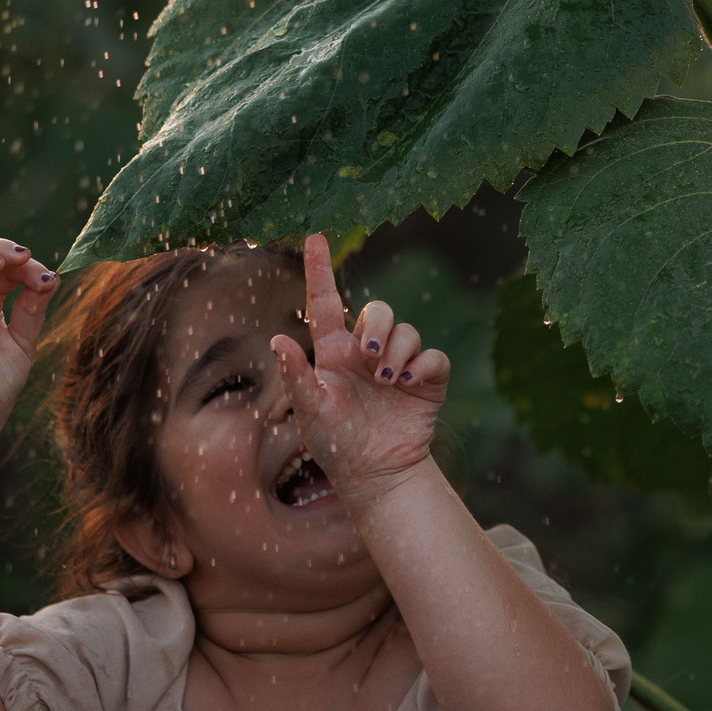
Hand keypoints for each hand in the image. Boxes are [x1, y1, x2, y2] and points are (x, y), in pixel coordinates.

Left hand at [269, 233, 449, 498]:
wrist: (376, 473)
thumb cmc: (335, 444)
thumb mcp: (310, 412)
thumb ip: (297, 377)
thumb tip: (278, 341)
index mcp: (334, 353)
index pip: (325, 302)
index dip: (319, 269)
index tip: (315, 237)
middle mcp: (366, 352)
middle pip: (378, 310)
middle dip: (377, 325)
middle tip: (368, 356)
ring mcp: (399, 364)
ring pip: (406, 330)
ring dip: (397, 350)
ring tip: (387, 381)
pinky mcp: (426, 381)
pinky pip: (433, 357)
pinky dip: (423, 366)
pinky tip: (409, 385)